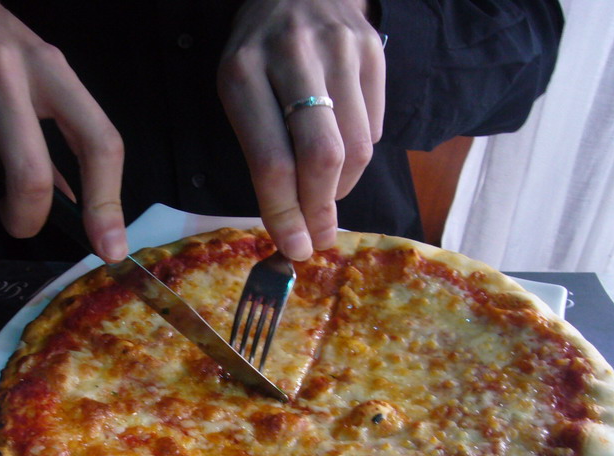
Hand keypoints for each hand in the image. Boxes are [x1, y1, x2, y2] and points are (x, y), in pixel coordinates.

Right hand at [0, 0, 127, 261]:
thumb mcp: (41, 74)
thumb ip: (61, 136)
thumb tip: (77, 207)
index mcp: (50, 68)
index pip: (98, 142)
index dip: (107, 203)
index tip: (109, 246)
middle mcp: (4, 70)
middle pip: (31, 179)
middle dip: (27, 219)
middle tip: (21, 220)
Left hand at [218, 0, 384, 259]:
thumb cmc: (258, 54)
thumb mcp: (238, 91)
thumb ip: (261, 151)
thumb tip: (292, 226)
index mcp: (242, 73)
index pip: (271, 162)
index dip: (285, 214)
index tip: (295, 248)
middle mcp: (292, 56)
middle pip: (322, 158)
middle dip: (321, 210)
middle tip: (319, 238)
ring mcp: (339, 49)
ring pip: (357, 149)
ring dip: (342, 189)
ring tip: (326, 194)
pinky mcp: (373, 50)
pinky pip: (376, 127)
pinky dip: (359, 154)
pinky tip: (341, 149)